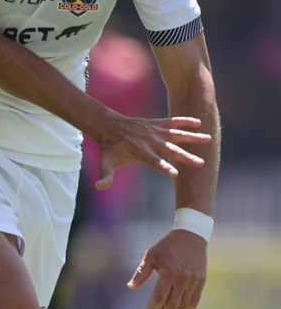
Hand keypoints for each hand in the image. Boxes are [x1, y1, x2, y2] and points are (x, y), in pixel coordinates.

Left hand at [92, 115, 208, 189]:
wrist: (109, 126)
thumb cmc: (110, 149)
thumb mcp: (105, 163)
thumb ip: (105, 176)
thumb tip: (99, 187)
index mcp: (140, 152)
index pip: (154, 162)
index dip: (163, 167)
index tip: (175, 174)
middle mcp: (149, 141)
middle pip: (170, 150)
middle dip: (184, 156)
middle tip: (200, 163)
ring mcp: (154, 131)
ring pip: (175, 134)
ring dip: (191, 136)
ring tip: (208, 138)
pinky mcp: (156, 124)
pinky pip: (172, 122)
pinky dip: (184, 121)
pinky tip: (198, 122)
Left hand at [128, 229, 207, 308]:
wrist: (191, 237)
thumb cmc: (167, 246)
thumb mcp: (151, 255)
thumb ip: (141, 272)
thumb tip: (130, 286)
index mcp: (169, 272)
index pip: (159, 297)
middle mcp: (182, 279)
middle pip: (171, 305)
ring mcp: (193, 282)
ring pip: (183, 305)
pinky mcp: (201, 283)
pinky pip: (194, 301)